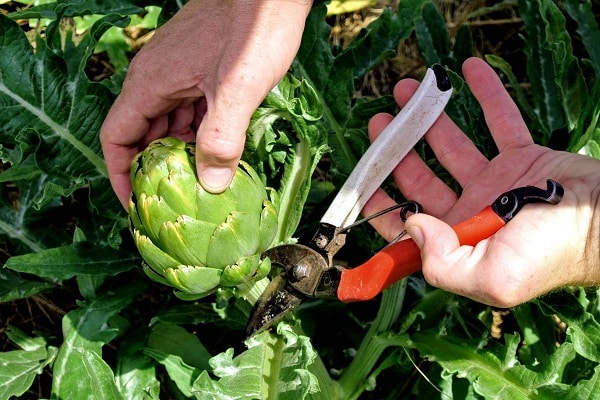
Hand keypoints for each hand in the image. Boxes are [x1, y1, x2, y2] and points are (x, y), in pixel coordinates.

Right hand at [100, 0, 311, 207]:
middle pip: (142, 134)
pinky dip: (198, 135)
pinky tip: (217, 153)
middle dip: (154, 171)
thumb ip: (222, 137)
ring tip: (196, 186)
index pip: (116, 137)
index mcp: (151, 82)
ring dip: (179, 155)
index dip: (120, 175)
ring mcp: (180, 74)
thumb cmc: (255, 26)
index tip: (134, 206)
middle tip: (172, 205)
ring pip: (169, 124)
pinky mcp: (203, 72)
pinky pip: (190, 111)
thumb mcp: (239, 88)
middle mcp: (158, 78)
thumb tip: (211, 184)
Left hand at [363, 57, 599, 306]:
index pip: (405, 223)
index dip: (380, 204)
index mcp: (456, 240)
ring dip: (428, 118)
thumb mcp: (491, 278)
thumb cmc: (550, 257)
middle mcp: (469, 210)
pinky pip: (500, 119)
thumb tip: (413, 226)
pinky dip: (486, 94)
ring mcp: (495, 182)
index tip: (361, 179)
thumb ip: (442, 263)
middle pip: (421, 179)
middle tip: (379, 123)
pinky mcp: (521, 157)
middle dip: (396, 152)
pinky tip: (469, 70)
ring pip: (452, 144)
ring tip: (405, 92)